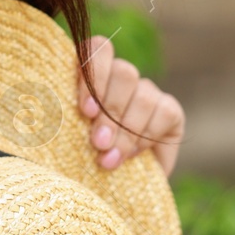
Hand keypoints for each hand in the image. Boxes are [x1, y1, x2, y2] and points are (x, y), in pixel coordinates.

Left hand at [77, 35, 184, 175]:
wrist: (113, 186)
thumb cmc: (80, 157)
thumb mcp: (67, 135)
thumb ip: (66, 117)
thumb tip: (64, 115)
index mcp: (92, 74)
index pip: (98, 48)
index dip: (94, 74)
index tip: (85, 110)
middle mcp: (121, 78)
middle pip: (124, 71)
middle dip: (110, 111)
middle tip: (98, 142)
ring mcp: (147, 91)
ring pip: (143, 93)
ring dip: (126, 130)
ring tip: (110, 157)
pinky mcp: (169, 110)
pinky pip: (164, 112)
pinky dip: (146, 136)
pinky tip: (131, 154)